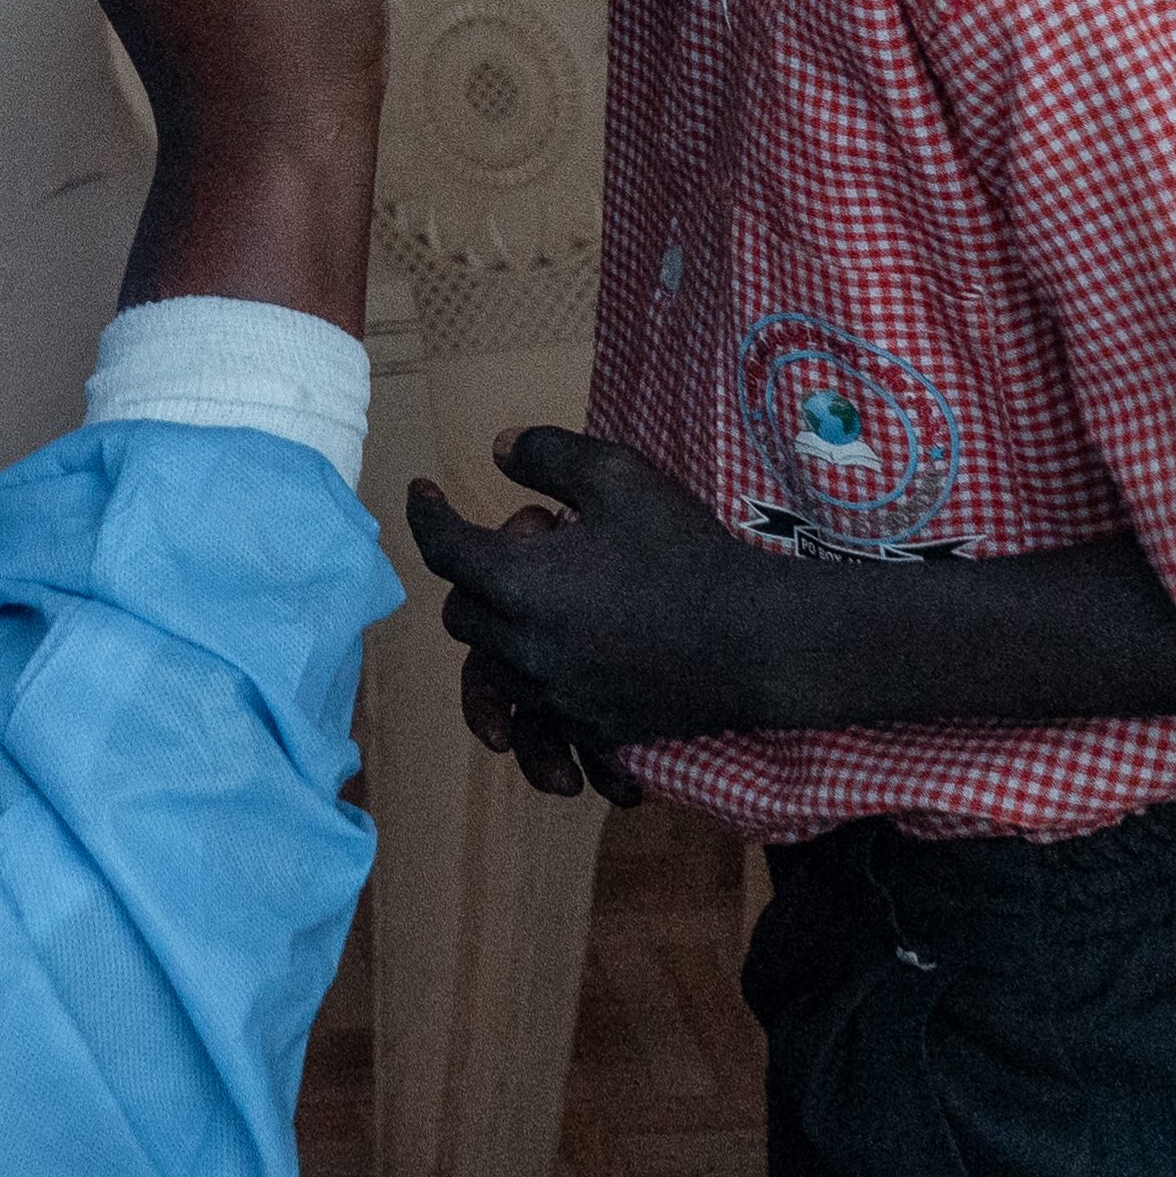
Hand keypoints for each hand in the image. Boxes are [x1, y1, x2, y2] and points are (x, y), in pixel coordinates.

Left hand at [407, 426, 789, 757]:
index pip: (443, 548)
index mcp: (516, 583)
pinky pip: (536, 722)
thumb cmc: (686, 552)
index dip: (427, 514)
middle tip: (546, 542)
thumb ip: (550, 455)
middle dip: (480, 575)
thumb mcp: (620, 478)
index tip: (423, 492)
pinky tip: (549, 690)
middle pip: (461, 613)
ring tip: (549, 604)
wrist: (753, 640)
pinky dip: (532, 702)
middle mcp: (520, 647)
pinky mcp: (586, 727)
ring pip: (492, 668)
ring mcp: (552, 695)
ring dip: (503, 633)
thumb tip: (499, 449)